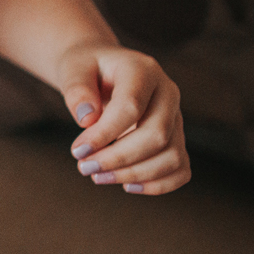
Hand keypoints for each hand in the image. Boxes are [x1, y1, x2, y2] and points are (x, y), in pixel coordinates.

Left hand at [57, 43, 189, 194]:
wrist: (100, 67)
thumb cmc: (86, 68)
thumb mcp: (73, 68)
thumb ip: (77, 89)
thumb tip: (86, 118)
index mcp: (143, 70)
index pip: (131, 107)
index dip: (104, 134)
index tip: (78, 151)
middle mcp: (168, 93)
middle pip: (156, 135)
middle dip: (119, 158)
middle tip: (84, 167)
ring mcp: (176, 117)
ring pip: (172, 156)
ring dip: (135, 174)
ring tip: (98, 177)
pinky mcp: (176, 138)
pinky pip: (181, 169)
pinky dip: (158, 184)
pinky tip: (126, 185)